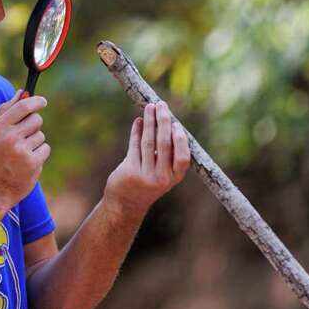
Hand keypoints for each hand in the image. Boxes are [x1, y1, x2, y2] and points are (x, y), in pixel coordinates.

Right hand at [0, 90, 50, 206]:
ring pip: (41, 135)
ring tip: (21, 153)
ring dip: (35, 142)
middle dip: (34, 125)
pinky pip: (45, 149)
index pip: (23, 106)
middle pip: (36, 120)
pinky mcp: (33, 164)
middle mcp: (10, 138)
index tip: (42, 101)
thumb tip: (21, 92)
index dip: (35, 101)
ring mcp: (22, 151)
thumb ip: (5, 111)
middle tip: (25, 135)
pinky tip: (27, 161)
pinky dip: (39, 154)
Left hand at [104, 101, 190, 217]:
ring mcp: (145, 175)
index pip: (182, 157)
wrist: (126, 203)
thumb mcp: (163, 173)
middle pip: (164, 144)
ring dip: (149, 121)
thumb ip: (167, 153)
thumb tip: (168, 123)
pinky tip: (138, 121)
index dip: (180, 139)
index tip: (176, 123)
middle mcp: (161, 178)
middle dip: (163, 121)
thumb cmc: (147, 182)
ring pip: (148, 142)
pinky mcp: (130, 171)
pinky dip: (137, 131)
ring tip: (149, 107)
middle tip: (161, 105)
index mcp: (174, 177)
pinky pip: (135, 146)